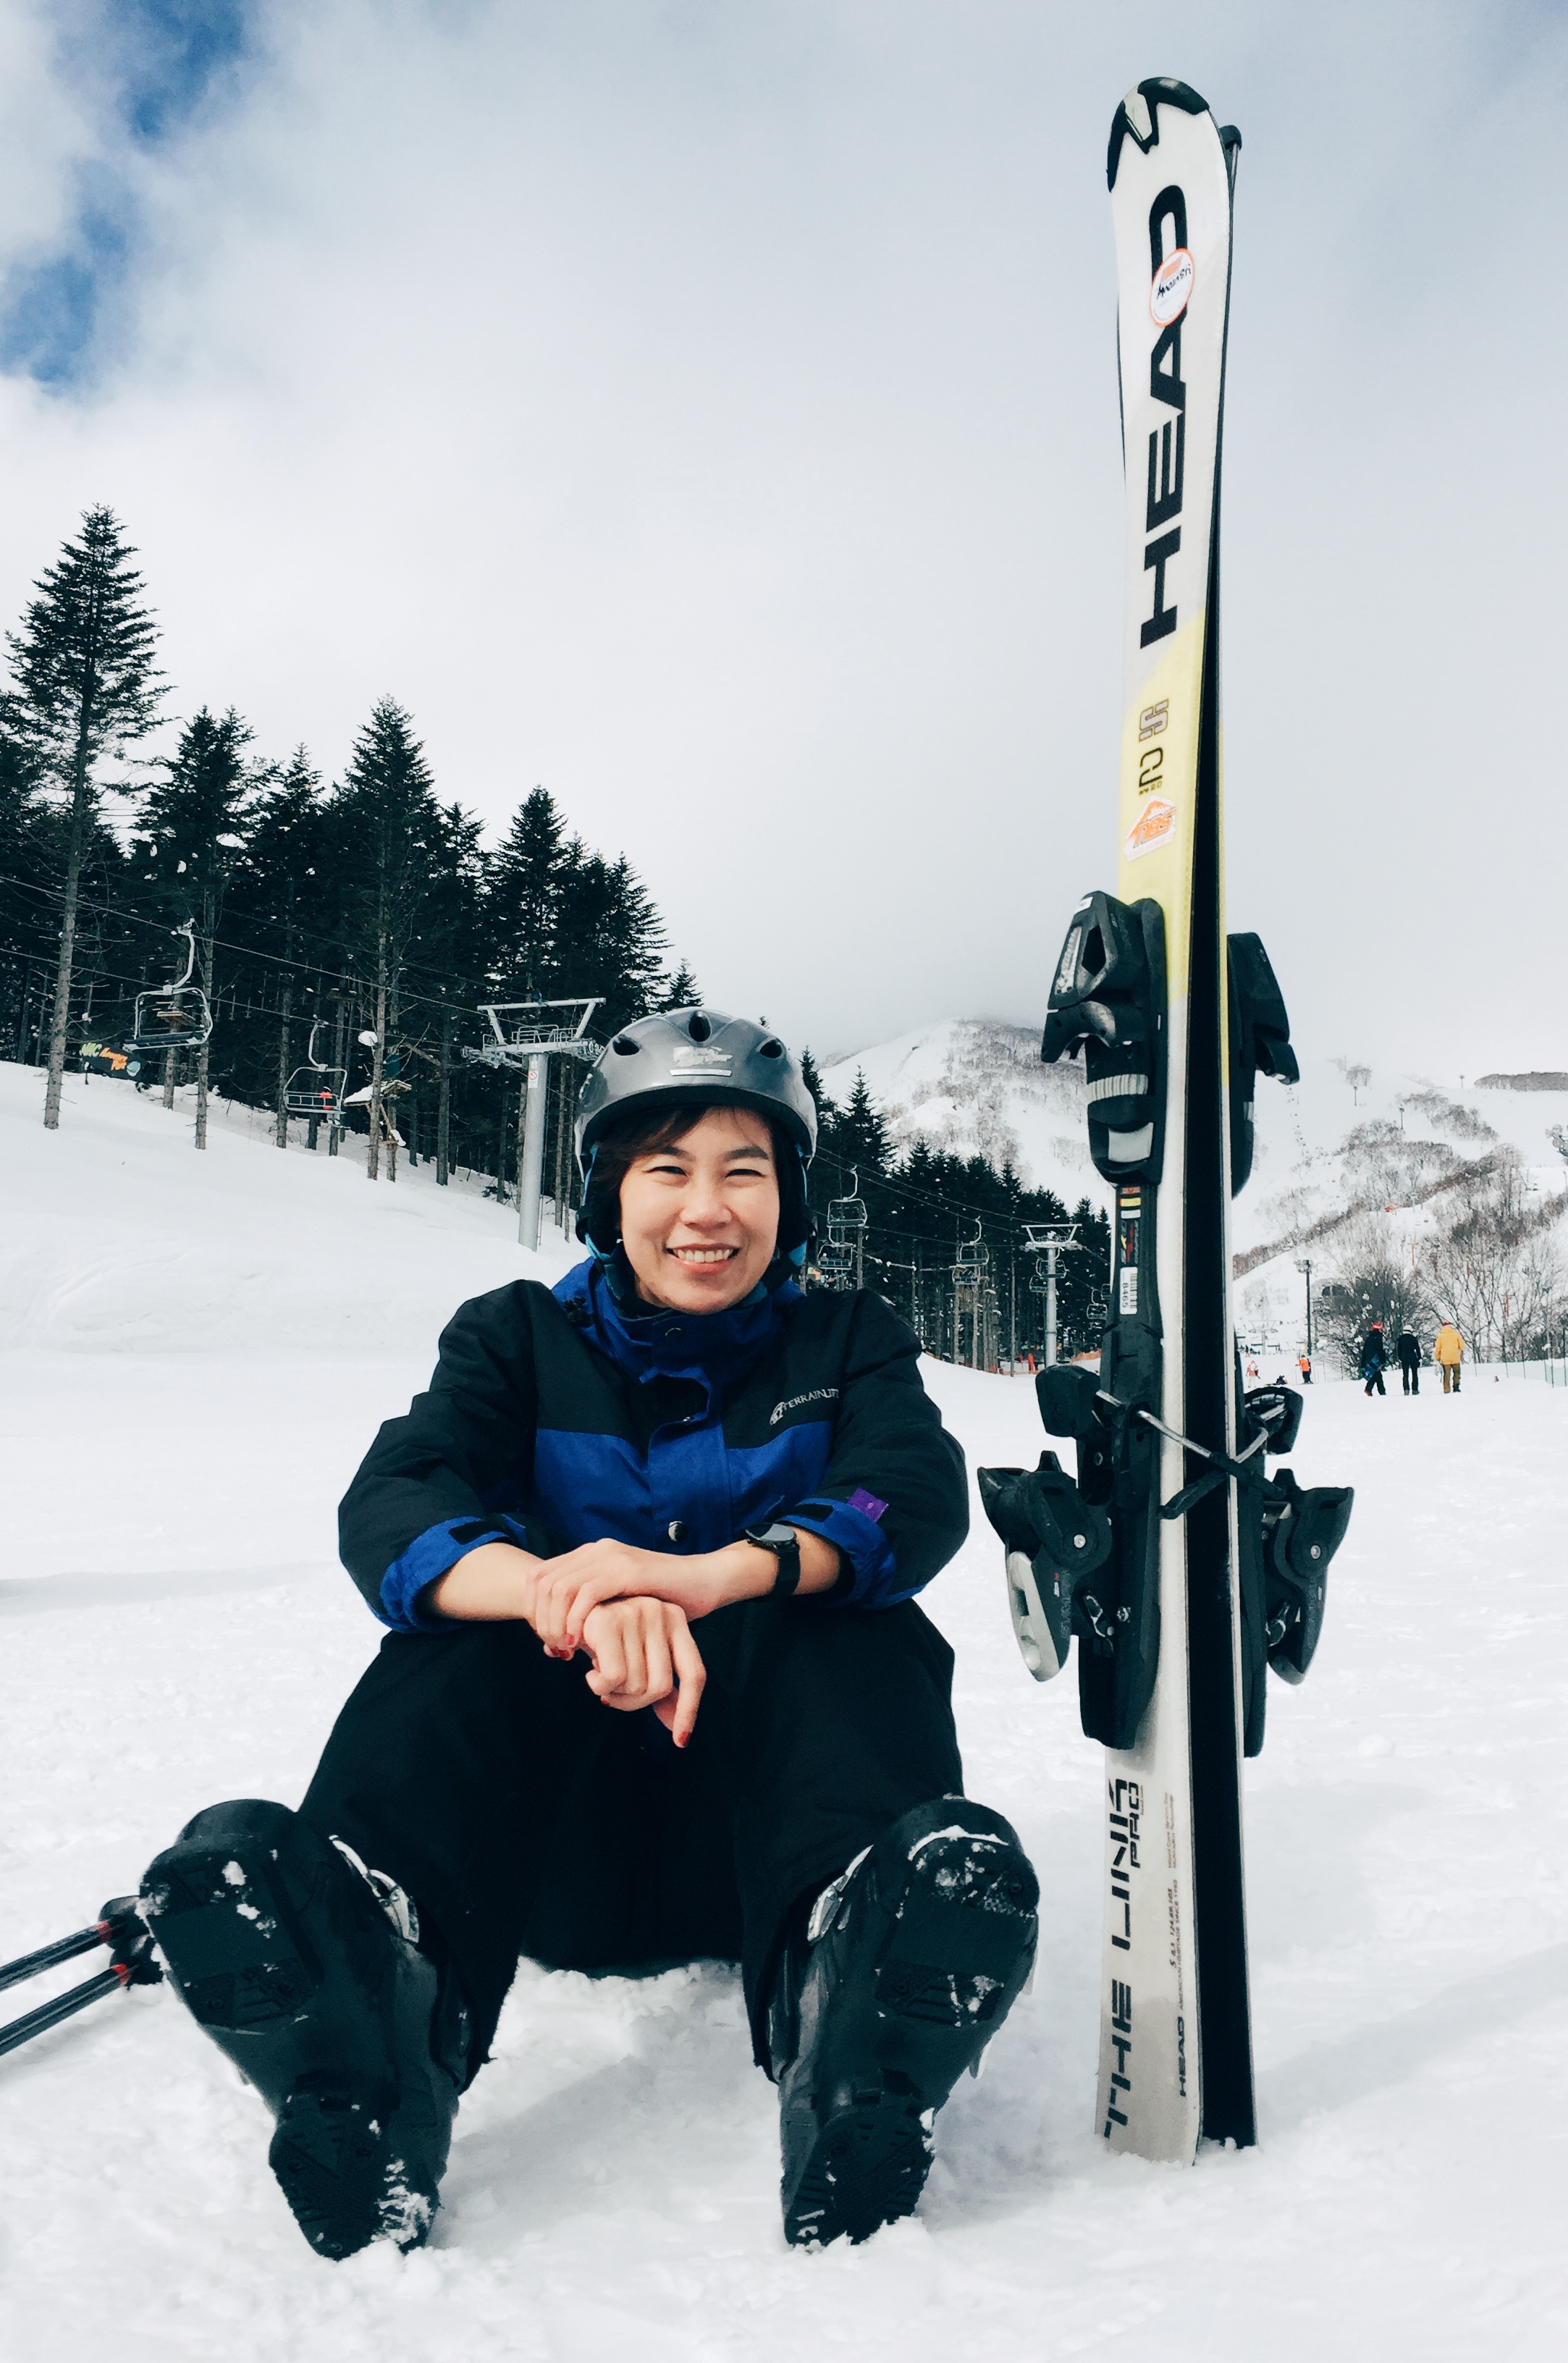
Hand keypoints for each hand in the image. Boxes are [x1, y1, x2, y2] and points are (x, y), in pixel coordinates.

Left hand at [529, 1538, 768, 1651]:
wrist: (704, 1582)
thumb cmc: (663, 1600)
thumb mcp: (617, 1606)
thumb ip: (588, 1615)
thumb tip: (553, 1644)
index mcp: (589, 1555)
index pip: (538, 1577)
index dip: (533, 1611)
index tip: (545, 1640)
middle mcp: (596, 1550)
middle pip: (542, 1582)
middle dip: (540, 1620)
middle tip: (554, 1649)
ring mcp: (611, 1557)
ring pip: (559, 1588)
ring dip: (555, 1623)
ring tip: (566, 1649)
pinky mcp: (628, 1570)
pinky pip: (587, 1593)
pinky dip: (576, 1620)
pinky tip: (582, 1642)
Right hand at [580, 1597, 705, 1745]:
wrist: (562, 1606)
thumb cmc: (602, 1636)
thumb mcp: (634, 1656)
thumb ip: (657, 1686)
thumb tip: (677, 1732)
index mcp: (675, 1620)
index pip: (694, 1674)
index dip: (688, 1711)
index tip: (680, 1741)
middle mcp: (662, 1613)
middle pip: (660, 1687)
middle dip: (633, 1703)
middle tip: (613, 1695)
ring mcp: (638, 1614)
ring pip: (636, 1685)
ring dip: (613, 1694)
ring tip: (600, 1677)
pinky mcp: (611, 1621)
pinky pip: (614, 1677)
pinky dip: (599, 1685)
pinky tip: (591, 1672)